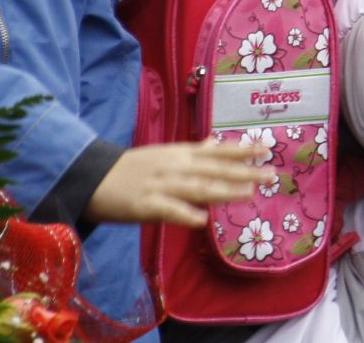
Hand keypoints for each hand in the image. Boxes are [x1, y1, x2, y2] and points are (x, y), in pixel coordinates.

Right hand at [84, 139, 275, 226]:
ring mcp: (161, 185)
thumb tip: (217, 142)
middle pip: (214, 170)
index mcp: (180, 155)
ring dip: (223, 191)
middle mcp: (175, 167)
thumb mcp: (165, 154)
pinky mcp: (145, 205)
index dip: (241, 150)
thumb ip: (193, 152)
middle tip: (270, 175)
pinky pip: (168, 210)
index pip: (216, 151)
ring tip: (248, 193)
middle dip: (243, 172)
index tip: (266, 149)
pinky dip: (185, 214)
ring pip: (196, 188)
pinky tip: (202, 220)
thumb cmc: (133, 168)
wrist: (93, 178)